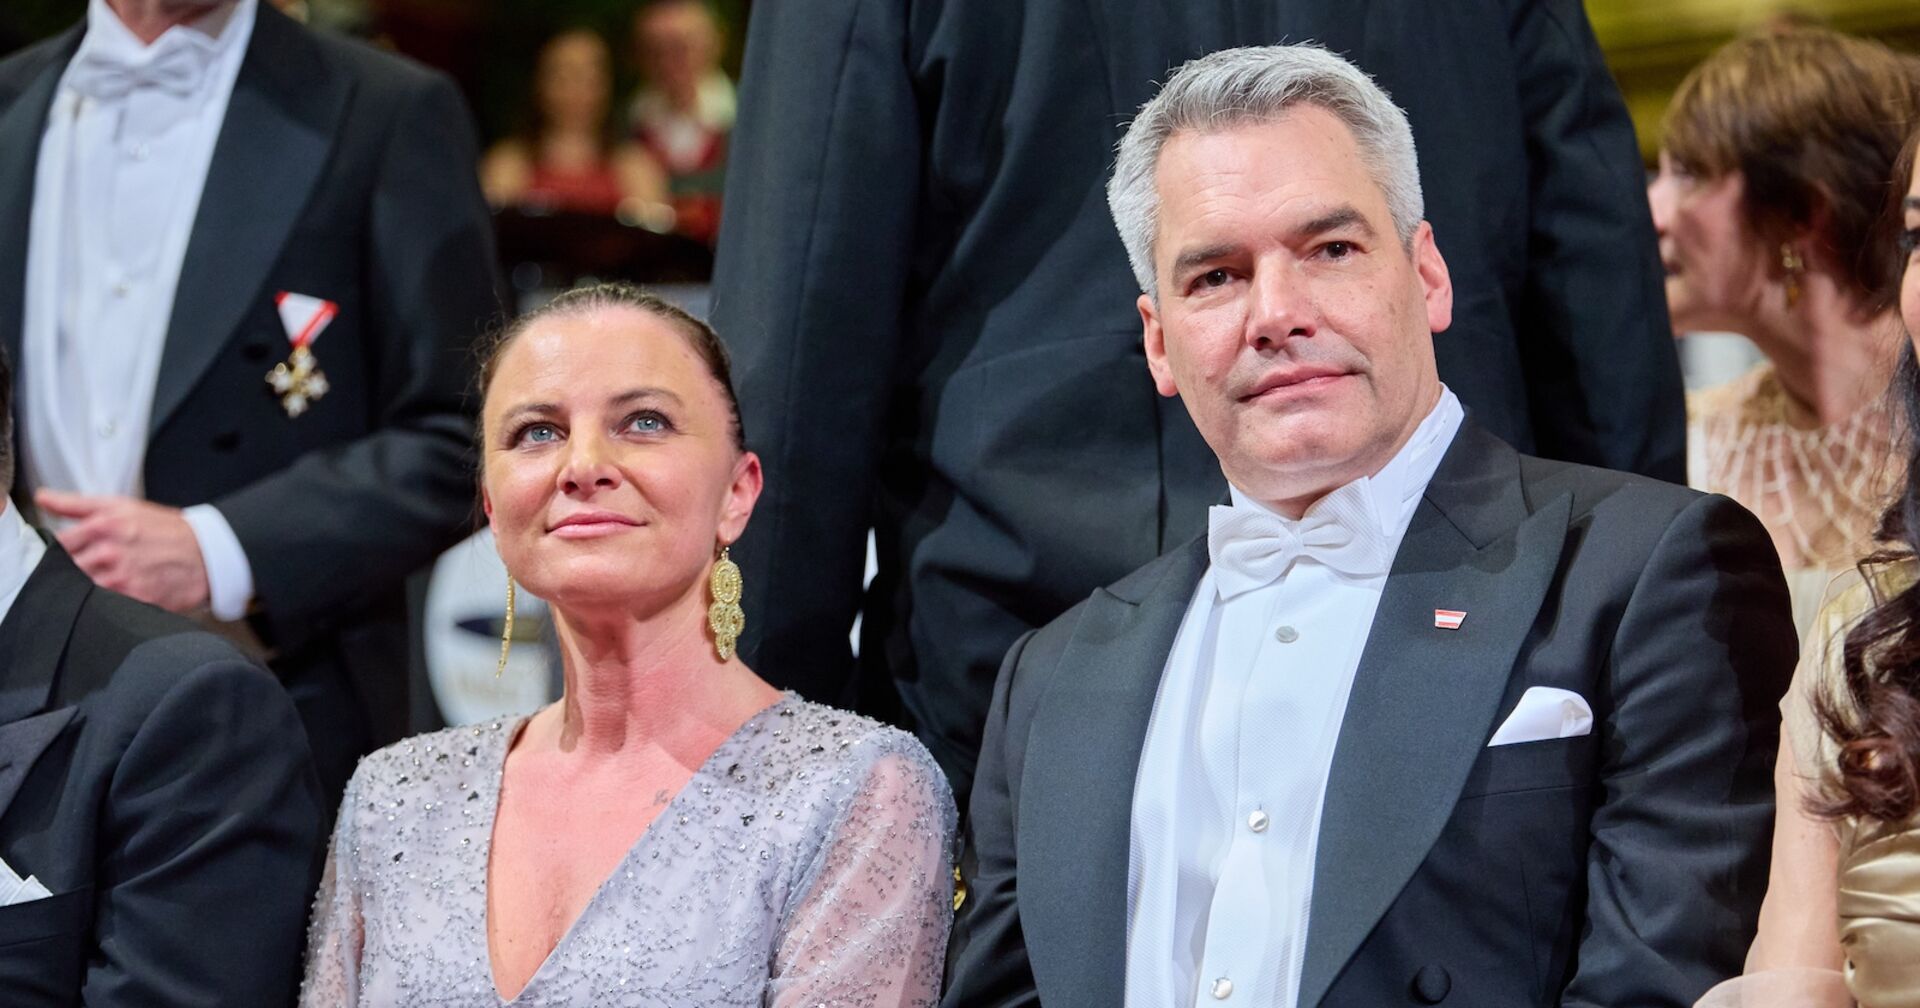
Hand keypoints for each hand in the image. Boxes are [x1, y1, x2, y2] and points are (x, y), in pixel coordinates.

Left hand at [36, 490, 210, 612]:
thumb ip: (76, 504)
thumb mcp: (121, 506)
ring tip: (102, 584)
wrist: (208, 553)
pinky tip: (114, 597)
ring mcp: (122, 578)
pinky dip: (104, 604)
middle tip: (86, 572)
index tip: (63, 557)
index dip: (54, 553)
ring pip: (81, 591)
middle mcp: (109, 552)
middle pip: (65, 571)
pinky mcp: (136, 600)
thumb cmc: (164, 529)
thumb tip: (41, 497)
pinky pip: (105, 606)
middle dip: (69, 573)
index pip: (56, 546)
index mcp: (102, 526)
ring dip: (84, 590)